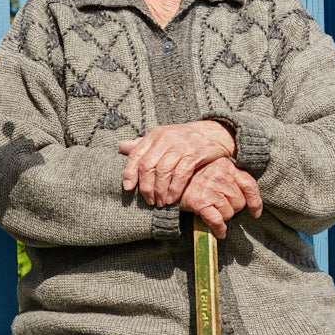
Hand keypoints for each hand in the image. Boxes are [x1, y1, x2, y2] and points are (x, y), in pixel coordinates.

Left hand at [118, 120, 236, 206]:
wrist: (214, 132)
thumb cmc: (183, 138)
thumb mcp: (162, 137)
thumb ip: (142, 144)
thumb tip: (121, 147)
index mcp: (154, 135)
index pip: (136, 154)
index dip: (129, 172)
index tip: (128, 188)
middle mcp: (165, 139)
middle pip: (148, 166)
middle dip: (145, 186)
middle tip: (148, 200)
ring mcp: (180, 146)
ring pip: (163, 172)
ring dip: (160, 191)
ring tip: (160, 202)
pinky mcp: (194, 154)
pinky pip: (180, 174)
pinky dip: (174, 189)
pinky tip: (172, 199)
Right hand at [180, 157, 262, 238]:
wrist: (169, 181)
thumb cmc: (194, 177)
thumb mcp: (214, 169)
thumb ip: (231, 177)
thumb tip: (249, 198)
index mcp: (225, 165)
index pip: (249, 185)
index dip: (255, 201)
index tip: (255, 212)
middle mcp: (219, 175)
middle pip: (240, 202)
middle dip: (233, 208)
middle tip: (220, 205)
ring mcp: (209, 188)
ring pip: (229, 213)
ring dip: (223, 217)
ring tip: (213, 211)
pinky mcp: (200, 202)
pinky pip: (218, 221)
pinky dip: (220, 230)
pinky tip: (219, 232)